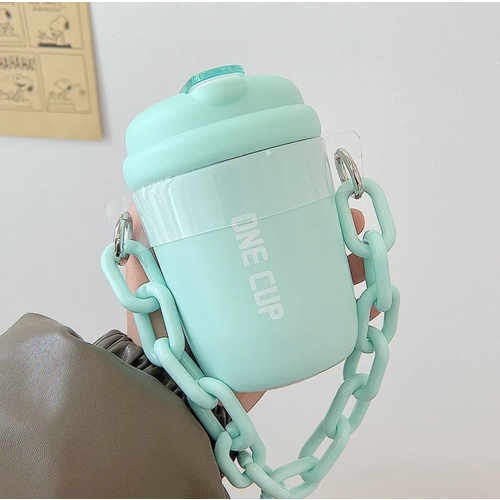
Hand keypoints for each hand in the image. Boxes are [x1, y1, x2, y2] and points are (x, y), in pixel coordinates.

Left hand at [125, 206, 375, 411]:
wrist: (170, 392)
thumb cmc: (156, 326)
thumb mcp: (144, 274)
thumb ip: (140, 236)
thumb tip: (137, 199)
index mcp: (232, 262)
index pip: (271, 225)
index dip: (297, 208)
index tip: (314, 192)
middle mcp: (257, 283)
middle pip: (304, 250)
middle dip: (333, 233)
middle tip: (350, 221)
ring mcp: (272, 312)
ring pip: (322, 282)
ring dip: (350, 266)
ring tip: (363, 256)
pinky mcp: (283, 341)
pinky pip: (325, 321)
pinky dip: (351, 311)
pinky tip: (367, 302)